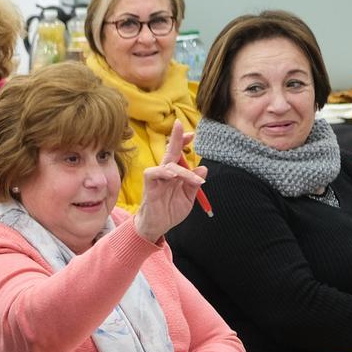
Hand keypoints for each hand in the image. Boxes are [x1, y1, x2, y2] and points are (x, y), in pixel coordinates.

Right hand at [134, 121, 207, 243]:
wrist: (158, 227)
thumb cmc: (171, 211)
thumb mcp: (188, 198)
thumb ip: (194, 184)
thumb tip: (202, 168)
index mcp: (175, 175)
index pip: (178, 155)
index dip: (182, 143)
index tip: (191, 135)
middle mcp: (165, 174)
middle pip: (169, 152)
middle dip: (175, 138)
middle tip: (180, 125)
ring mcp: (156, 179)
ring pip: (168, 165)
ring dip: (184, 171)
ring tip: (196, 182)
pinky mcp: (149, 186)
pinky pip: (153, 173)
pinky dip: (164, 172)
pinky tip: (173, 176)